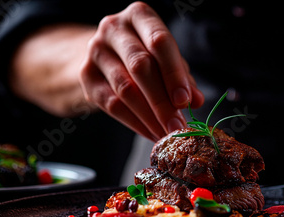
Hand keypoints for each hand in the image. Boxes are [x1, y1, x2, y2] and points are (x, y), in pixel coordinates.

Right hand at [79, 2, 203, 140]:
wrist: (106, 54)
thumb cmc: (145, 53)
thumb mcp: (167, 59)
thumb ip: (183, 77)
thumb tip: (197, 100)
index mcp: (139, 16)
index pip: (159, 42)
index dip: (174, 73)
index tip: (185, 101)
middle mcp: (114, 28)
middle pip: (140, 66)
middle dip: (162, 101)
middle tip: (178, 126)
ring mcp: (96, 51)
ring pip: (125, 89)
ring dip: (149, 116)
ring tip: (167, 134)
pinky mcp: (86, 76)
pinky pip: (112, 104)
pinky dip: (135, 123)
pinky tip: (151, 133)